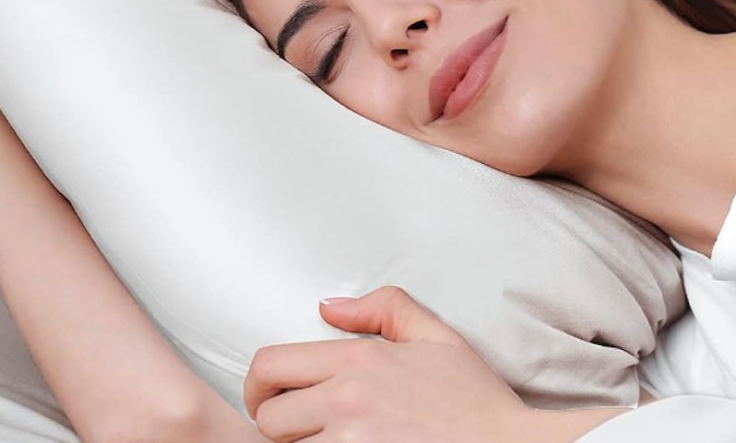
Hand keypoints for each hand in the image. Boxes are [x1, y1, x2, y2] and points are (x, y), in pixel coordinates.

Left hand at [244, 286, 627, 442]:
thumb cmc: (477, 403)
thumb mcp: (438, 338)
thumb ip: (385, 308)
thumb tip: (330, 306)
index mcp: (360, 360)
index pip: (270, 365)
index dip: (258, 386)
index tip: (267, 399)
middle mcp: (347, 401)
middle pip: (268, 419)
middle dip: (278, 425)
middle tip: (300, 430)